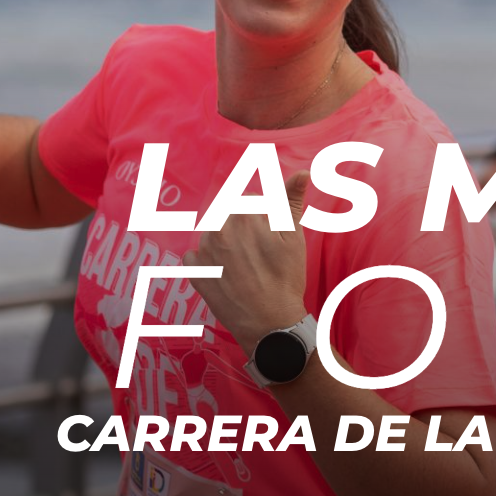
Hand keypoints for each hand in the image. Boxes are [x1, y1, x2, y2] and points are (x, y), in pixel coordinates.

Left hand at [186, 170, 311, 353]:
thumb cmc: (286, 279)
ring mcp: (204, 248)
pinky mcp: (194, 269)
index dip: (263, 219)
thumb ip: (291, 201)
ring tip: (244, 268)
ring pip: (214, 235)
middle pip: (230, 217)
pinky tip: (226, 276)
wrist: (270, 323)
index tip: (269, 239)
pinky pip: (196, 256)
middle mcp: (219, 226)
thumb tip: (301, 172)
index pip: (250, 202)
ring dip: (225, 245)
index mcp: (245, 213)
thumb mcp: (295, 237)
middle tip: (258, 256)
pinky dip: (208, 263)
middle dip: (242, 231)